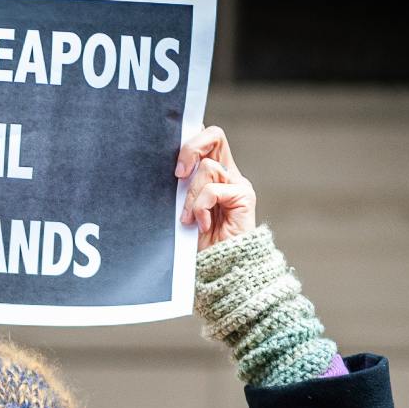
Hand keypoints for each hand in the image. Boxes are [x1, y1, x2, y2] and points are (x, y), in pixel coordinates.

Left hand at [175, 126, 255, 250]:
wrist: (218, 271)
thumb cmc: (196, 245)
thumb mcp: (181, 210)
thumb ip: (180, 189)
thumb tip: (164, 169)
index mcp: (213, 175)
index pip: (206, 140)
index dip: (189, 138)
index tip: (171, 160)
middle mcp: (228, 175)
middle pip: (214, 135)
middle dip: (191, 148)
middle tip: (178, 174)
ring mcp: (237, 185)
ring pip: (208, 168)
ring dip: (191, 196)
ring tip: (188, 219)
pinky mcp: (244, 197)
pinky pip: (214, 190)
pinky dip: (201, 207)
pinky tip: (201, 225)